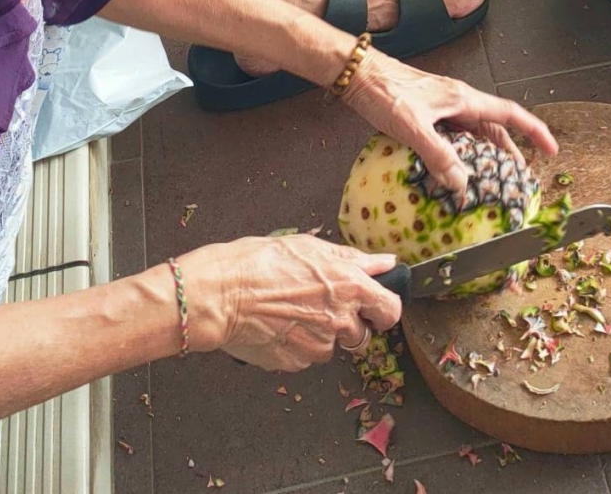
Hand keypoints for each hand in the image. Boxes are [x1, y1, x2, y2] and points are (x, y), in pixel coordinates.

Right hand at [179, 235, 400, 370]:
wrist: (219, 295)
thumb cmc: (258, 263)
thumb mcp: (310, 247)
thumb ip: (354, 258)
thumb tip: (385, 263)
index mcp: (349, 287)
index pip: (391, 310)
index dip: (384, 309)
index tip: (375, 308)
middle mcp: (340, 320)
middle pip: (361, 333)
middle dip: (347, 324)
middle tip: (320, 307)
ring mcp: (319, 346)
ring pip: (331, 346)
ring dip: (319, 334)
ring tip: (290, 313)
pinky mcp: (296, 363)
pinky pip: (305, 357)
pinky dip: (296, 345)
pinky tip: (277, 326)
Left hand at [341, 50, 558, 194]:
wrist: (355, 71)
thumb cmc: (382, 90)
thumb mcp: (412, 125)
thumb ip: (437, 155)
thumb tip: (462, 184)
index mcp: (463, 99)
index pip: (511, 115)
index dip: (534, 132)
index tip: (551, 150)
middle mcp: (457, 100)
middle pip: (494, 128)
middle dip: (510, 151)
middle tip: (518, 177)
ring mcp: (441, 105)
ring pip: (473, 132)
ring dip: (484, 152)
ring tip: (489, 177)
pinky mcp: (425, 110)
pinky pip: (452, 133)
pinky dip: (459, 150)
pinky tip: (450, 166)